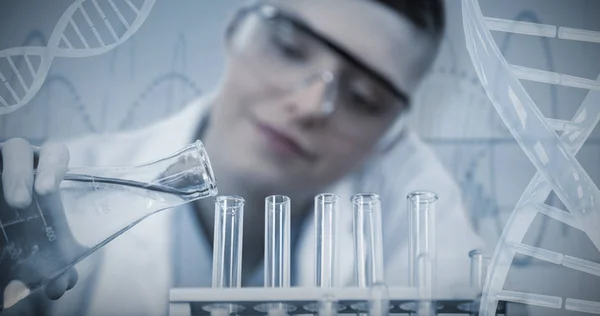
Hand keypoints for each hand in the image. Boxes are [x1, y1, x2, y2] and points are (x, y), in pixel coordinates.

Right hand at [1, 138, 77, 300]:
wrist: (6, 237)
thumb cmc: (27, 235)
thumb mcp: (41, 248)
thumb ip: (54, 264)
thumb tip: (61, 285)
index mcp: (46, 171)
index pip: (55, 154)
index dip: (53, 166)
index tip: (46, 191)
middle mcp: (19, 162)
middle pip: (18, 149)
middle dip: (18, 173)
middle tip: (20, 203)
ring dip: (4, 176)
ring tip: (6, 204)